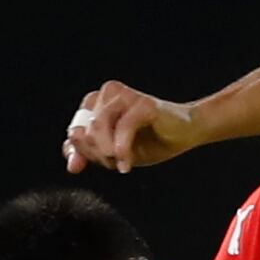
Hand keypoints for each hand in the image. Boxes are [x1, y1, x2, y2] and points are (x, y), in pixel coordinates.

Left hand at [63, 83, 195, 173]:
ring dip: (107, 153)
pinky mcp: (143, 103)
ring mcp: (124, 96)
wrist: (187, 133)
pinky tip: (127, 164)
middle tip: (114, 164)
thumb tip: (72, 166)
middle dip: (97, 154)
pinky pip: (122, 128)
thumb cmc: (151, 140)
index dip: (79, 152)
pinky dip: (122, 150)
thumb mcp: (115, 152)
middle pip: (84, 131)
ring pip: (98, 127)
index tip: (90, 166)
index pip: (75, 130)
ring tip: (121, 163)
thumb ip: (90, 154)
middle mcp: (107, 93)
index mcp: (96, 102)